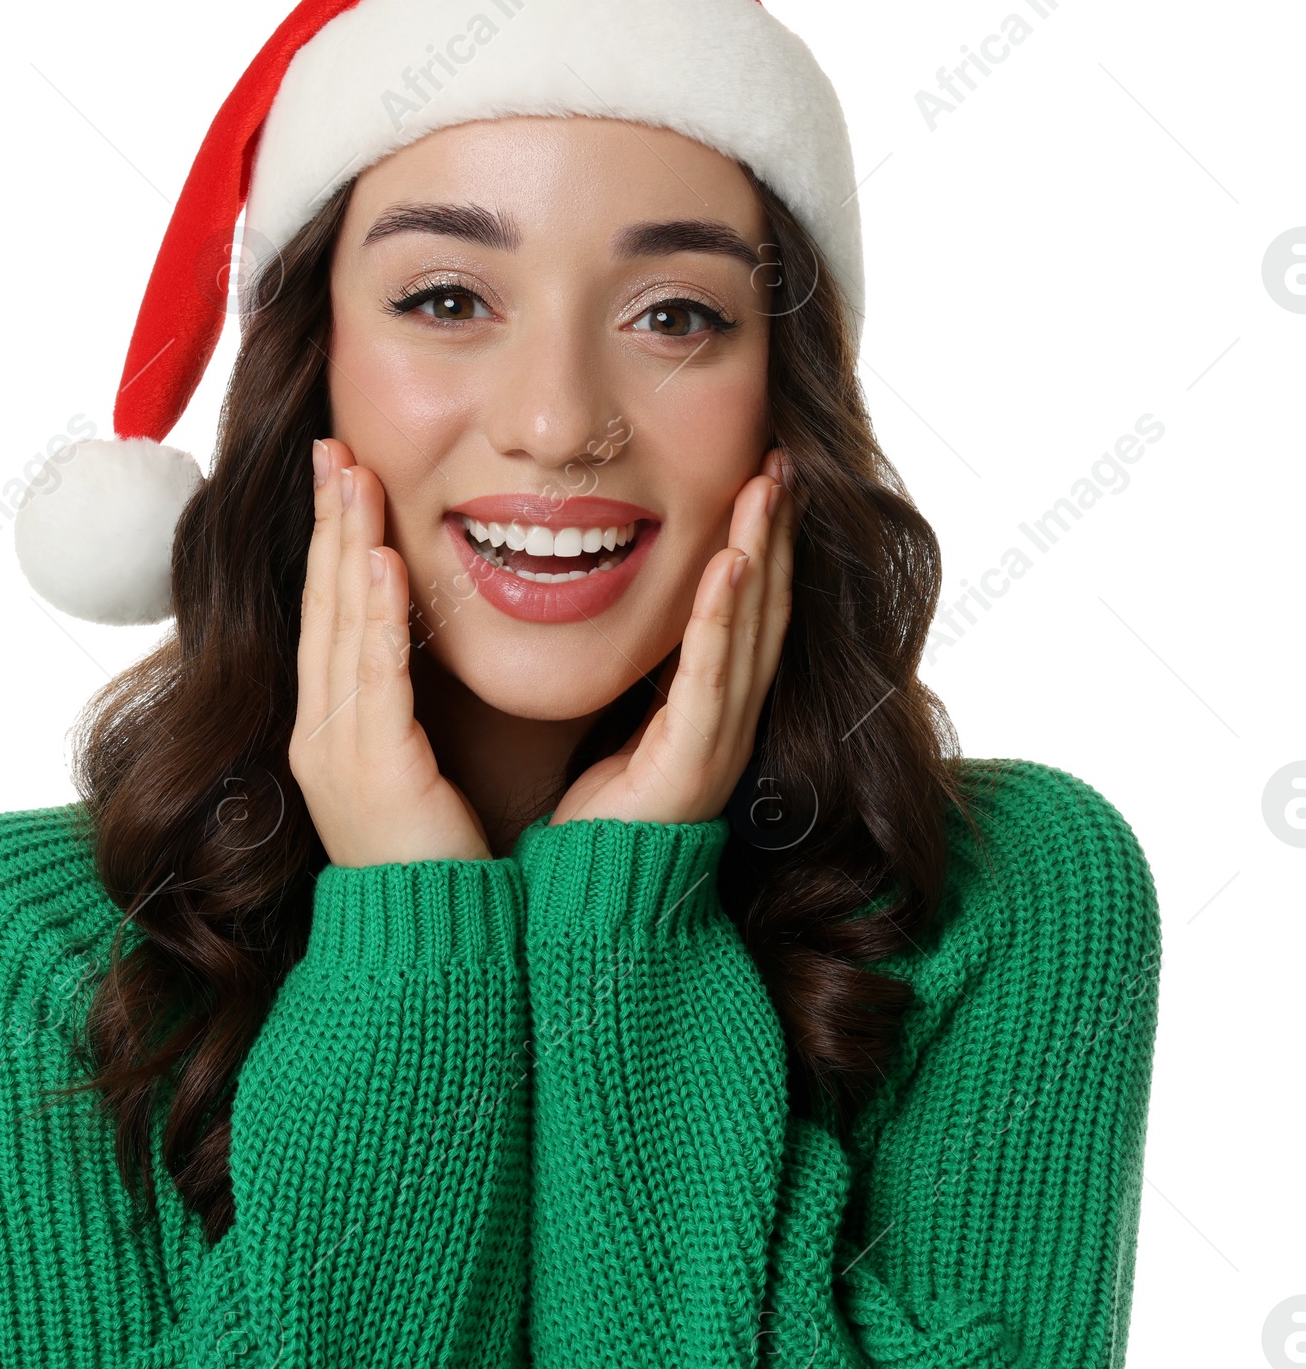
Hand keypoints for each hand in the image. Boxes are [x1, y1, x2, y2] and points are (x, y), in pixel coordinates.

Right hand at [288, 437, 492, 867]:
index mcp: (331, 729)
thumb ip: (409, 705)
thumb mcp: (415, 765)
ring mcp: (337, 750)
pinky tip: (376, 559)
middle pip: (321, 606)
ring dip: (344, 545)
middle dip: (327, 523)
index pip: (328, 616)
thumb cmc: (437, 857)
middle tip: (333, 450)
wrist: (430, 947)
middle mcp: (321, 732)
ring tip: (352, 478)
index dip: (331, 542)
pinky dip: (369, 612)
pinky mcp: (372, 769)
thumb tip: (425, 643)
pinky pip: (369, 675)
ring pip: (337, 626)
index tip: (342, 478)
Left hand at [550, 449, 802, 827]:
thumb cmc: (594, 819)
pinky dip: (721, 618)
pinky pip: (710, 676)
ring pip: (749, 630)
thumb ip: (642, 676)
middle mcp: (728, 721)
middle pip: (764, 609)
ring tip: (766, 489)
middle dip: (773, 532)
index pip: (746, 612)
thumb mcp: (622, 725)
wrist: (585, 906)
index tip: (761, 478)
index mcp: (712, 709)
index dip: (760, 544)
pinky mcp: (691, 764)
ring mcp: (718, 743)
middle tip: (782, 462)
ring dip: (760, 553)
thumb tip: (633, 615)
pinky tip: (731, 564)